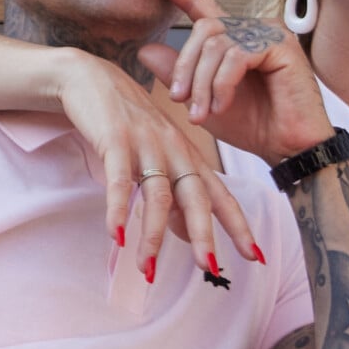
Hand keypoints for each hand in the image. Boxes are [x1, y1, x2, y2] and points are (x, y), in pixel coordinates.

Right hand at [52, 48, 260, 278]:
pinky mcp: (115, 139)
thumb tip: (186, 236)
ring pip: (157, 194)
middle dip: (204, 234)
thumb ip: (173, 196)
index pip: (220, 195)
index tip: (255, 256)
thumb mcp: (157, 158)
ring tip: (147, 270)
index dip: (238, 225)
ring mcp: (146, 143)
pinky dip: (118, 209)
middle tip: (210, 268)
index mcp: (188, 156)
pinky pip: (118, 179)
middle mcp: (174, 150)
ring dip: (152, 234)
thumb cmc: (128, 124)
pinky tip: (116, 236)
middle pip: (196, 196)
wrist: (92, 78)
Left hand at [136, 0, 334, 165]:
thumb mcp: (202, 100)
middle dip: (186, 67)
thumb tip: (144, 49)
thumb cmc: (252, 124)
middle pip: (203, 29)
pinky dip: (223, 84)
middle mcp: (251, 28)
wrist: (287, 148)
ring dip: (202, 83)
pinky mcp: (281, 44)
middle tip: (179, 100)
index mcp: (232, 36)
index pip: (198, 3)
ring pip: (216, 45)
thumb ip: (177, 74)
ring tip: (202, 114)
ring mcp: (268, 33)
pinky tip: (222, 105)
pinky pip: (237, 56)